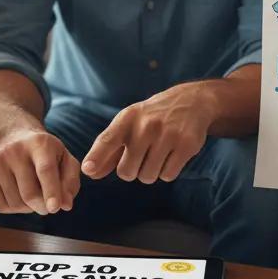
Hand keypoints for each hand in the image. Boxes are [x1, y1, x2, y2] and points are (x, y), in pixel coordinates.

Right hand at [0, 128, 81, 215]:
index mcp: (39, 143)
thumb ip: (71, 181)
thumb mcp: (65, 158)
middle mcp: (15, 150)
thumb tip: (65, 205)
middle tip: (49, 206)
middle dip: (43, 206)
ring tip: (33, 193)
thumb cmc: (45, 152)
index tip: (55, 208)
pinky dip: (15, 208)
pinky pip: (2, 206)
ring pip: (16, 203)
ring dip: (29, 208)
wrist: (14, 135)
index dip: (51, 191)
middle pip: (29, 193)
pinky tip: (19, 194)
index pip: (45, 170)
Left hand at [82, 85, 211, 183]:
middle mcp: (146, 125)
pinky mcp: (186, 145)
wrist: (191, 102)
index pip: (107, 139)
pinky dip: (167, 171)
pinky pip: (167, 176)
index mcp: (127, 119)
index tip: (87, 169)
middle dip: (132, 171)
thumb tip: (89, 172)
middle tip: (141, 156)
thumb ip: (109, 149)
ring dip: (151, 172)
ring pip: (148, 177)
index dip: (96, 156)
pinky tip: (171, 154)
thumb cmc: (151, 118)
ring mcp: (167, 135)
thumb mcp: (129, 124)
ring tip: (157, 153)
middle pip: (127, 172)